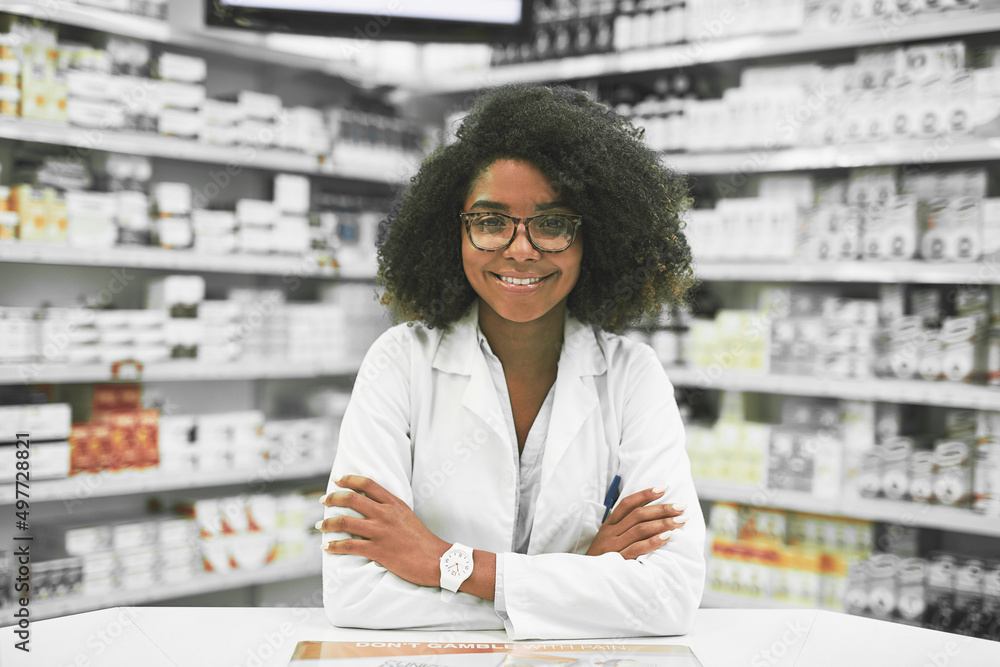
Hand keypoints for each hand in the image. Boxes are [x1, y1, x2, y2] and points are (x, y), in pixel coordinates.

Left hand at [318, 475, 449, 587]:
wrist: (436, 560)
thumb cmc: (423, 541)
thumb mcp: (408, 517)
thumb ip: (391, 510)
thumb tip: (373, 509)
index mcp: (394, 503)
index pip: (367, 484)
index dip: (349, 479)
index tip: (337, 479)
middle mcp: (385, 514)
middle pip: (351, 499)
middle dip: (333, 498)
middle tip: (323, 500)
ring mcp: (380, 532)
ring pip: (345, 522)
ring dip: (328, 524)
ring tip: (319, 526)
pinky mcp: (378, 550)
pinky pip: (349, 546)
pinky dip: (334, 546)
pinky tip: (327, 547)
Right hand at [585, 487, 686, 559]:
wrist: (588, 581)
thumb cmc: (602, 558)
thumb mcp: (608, 539)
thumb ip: (623, 528)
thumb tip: (649, 516)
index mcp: (609, 525)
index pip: (627, 504)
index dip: (645, 494)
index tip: (663, 488)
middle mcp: (611, 533)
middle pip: (638, 515)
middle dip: (661, 509)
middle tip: (681, 506)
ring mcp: (614, 547)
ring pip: (640, 529)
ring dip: (663, 523)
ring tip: (681, 520)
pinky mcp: (618, 561)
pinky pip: (638, 549)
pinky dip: (653, 541)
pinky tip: (668, 537)